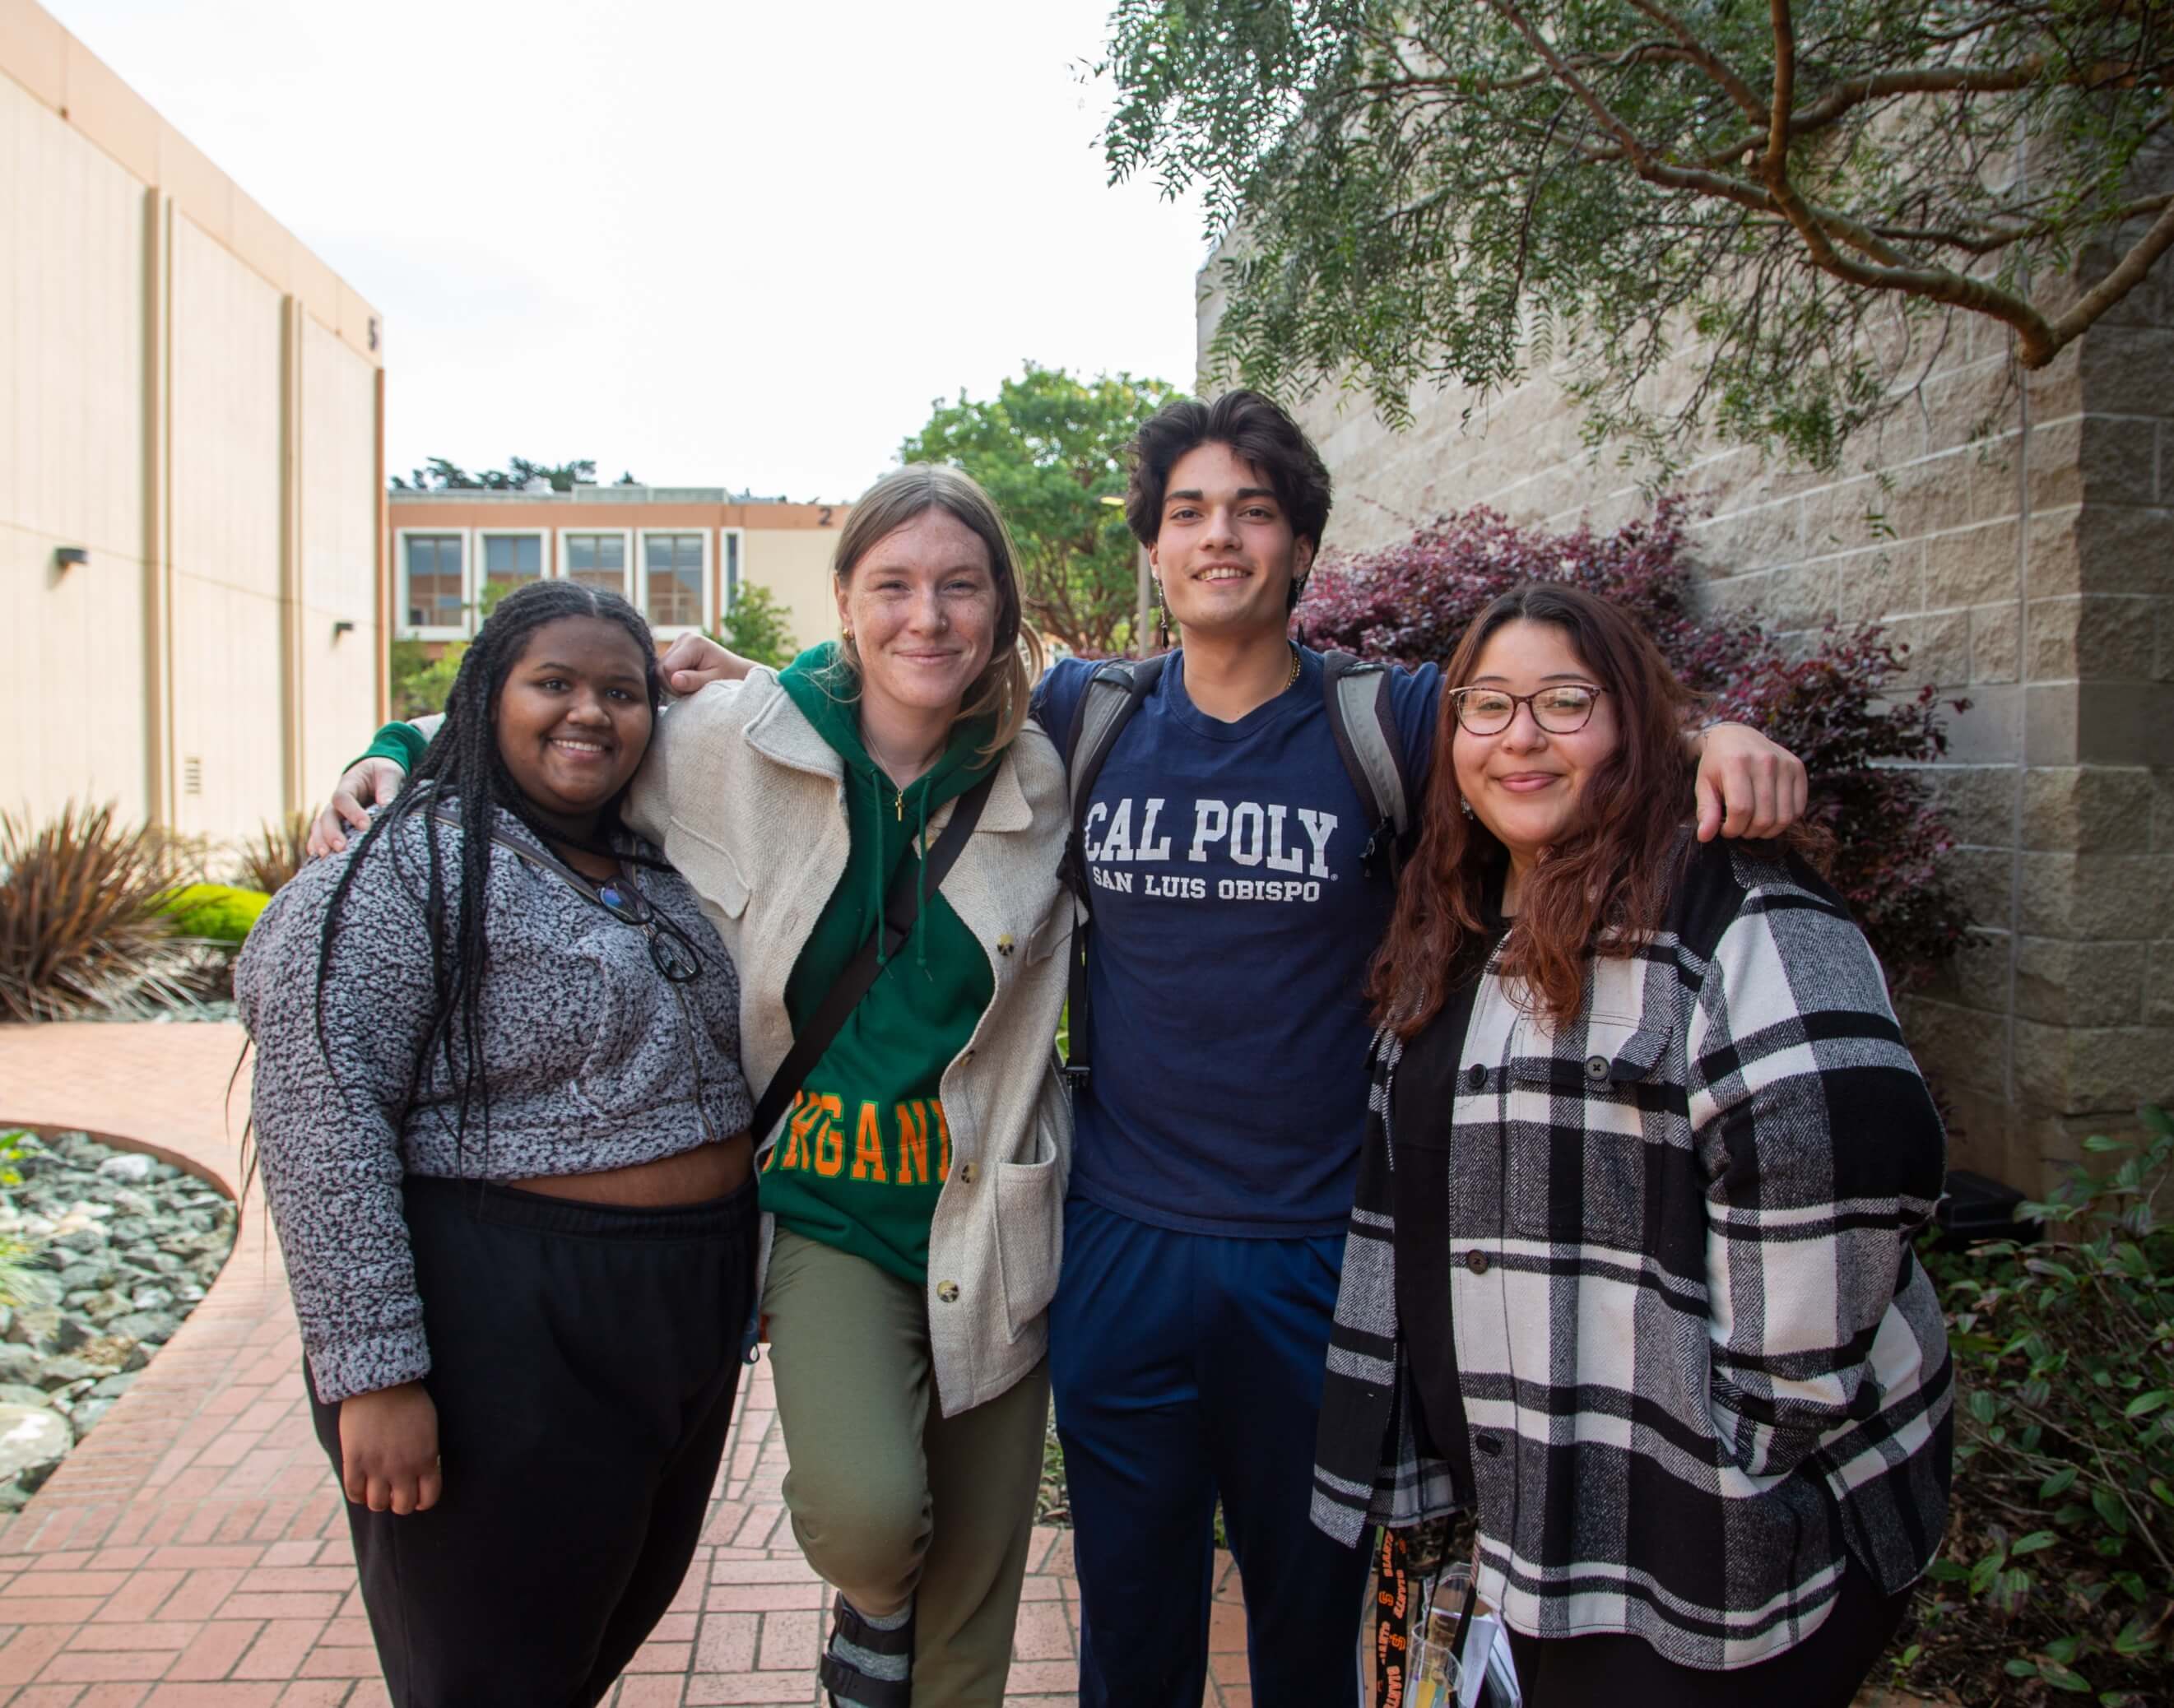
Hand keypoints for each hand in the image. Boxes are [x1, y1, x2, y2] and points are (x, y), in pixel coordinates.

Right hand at [306, 758, 408, 857]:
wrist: (376, 772)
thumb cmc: (383, 772)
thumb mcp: (389, 774)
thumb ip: (388, 788)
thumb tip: (387, 806)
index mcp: (349, 783)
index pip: (343, 797)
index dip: (352, 812)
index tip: (365, 826)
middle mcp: (337, 800)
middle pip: (328, 815)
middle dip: (332, 832)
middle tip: (341, 847)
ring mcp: (335, 812)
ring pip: (320, 825)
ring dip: (321, 840)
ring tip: (325, 856)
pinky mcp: (337, 823)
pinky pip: (322, 833)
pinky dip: (318, 844)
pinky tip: (317, 858)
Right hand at [338, 1381, 441, 1513]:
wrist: (381, 1382)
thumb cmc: (409, 1400)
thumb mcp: (429, 1428)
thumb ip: (426, 1454)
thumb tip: (422, 1473)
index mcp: (426, 1459)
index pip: (429, 1498)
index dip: (422, 1500)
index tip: (416, 1496)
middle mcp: (403, 1468)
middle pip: (403, 1506)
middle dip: (400, 1502)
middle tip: (395, 1491)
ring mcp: (377, 1466)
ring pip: (378, 1504)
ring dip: (378, 1499)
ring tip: (377, 1487)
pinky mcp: (355, 1461)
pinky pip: (354, 1493)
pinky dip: (358, 1494)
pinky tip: (360, 1483)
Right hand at [660, 631, 752, 696]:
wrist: (738, 672)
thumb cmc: (730, 677)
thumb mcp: (714, 682)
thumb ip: (694, 681)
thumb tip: (674, 680)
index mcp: (693, 642)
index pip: (667, 668)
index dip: (676, 685)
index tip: (694, 689)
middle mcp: (683, 638)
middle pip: (661, 669)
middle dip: (674, 685)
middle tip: (695, 689)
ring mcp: (678, 643)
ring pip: (660, 671)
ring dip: (674, 684)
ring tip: (694, 685)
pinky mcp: (676, 651)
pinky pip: (663, 671)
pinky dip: (674, 681)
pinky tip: (688, 681)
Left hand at [1692, 722, 1808, 841]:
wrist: (1737, 736)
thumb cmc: (1716, 764)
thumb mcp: (1704, 784)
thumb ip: (1706, 811)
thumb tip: (1704, 837)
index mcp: (1737, 763)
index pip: (1740, 810)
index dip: (1732, 828)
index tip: (1725, 829)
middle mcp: (1765, 761)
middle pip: (1764, 817)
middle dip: (1748, 832)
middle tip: (1739, 827)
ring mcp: (1785, 764)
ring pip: (1783, 817)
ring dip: (1767, 831)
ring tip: (1753, 824)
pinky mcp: (1798, 768)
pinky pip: (1798, 809)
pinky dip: (1784, 821)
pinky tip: (1769, 815)